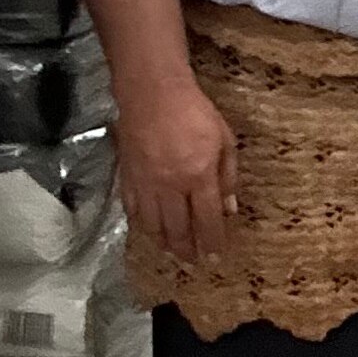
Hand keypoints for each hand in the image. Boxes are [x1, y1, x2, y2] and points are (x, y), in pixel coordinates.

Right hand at [118, 76, 238, 264]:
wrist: (152, 93)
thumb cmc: (195, 112)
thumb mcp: (225, 140)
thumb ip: (228, 177)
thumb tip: (229, 209)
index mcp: (199, 176)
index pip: (207, 220)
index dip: (211, 242)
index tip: (215, 259)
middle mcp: (171, 186)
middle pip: (178, 229)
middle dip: (187, 250)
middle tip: (193, 263)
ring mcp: (146, 184)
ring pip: (153, 225)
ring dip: (164, 243)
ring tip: (172, 254)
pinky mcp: (127, 177)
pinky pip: (133, 210)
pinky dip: (142, 225)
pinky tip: (148, 232)